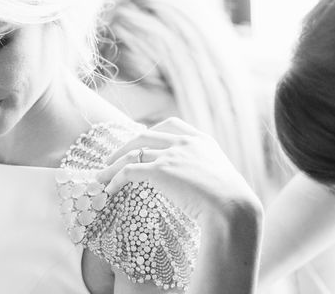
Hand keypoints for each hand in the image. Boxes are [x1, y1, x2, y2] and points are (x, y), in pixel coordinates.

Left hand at [97, 117, 261, 227]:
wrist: (233, 209)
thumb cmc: (232, 204)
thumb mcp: (222, 178)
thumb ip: (206, 173)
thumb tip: (199, 186)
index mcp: (201, 140)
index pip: (172, 124)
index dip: (153, 131)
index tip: (141, 140)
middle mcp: (184, 142)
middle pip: (145, 135)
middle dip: (125, 146)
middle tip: (112, 158)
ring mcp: (171, 154)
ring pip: (132, 154)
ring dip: (113, 165)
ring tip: (101, 175)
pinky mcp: (160, 170)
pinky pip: (128, 172)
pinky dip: (114, 180)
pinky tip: (108, 189)